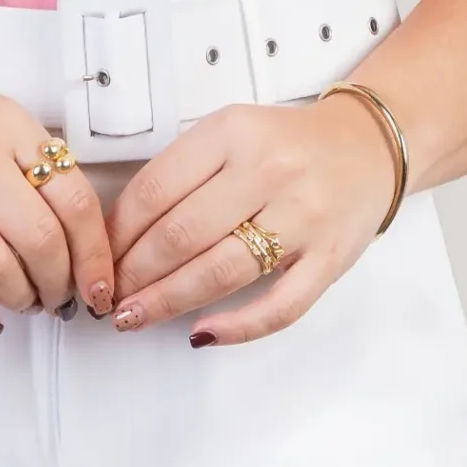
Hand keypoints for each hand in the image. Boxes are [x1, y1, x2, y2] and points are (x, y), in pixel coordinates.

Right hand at [0, 44, 117, 334]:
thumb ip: (29, 162)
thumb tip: (77, 234)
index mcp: (5, 124)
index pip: (75, 200)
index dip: (96, 256)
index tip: (99, 284)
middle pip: (42, 242)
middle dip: (60, 286)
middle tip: (59, 300)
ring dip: (19, 299)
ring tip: (21, 301)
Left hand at [102, 92, 397, 345]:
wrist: (368, 145)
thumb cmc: (287, 145)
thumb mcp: (230, 133)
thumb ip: (183, 172)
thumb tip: (120, 232)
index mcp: (232, 132)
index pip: (157, 188)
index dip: (118, 232)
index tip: (98, 258)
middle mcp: (268, 170)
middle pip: (182, 234)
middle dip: (135, 273)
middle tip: (110, 296)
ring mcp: (303, 217)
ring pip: (222, 271)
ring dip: (169, 301)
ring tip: (136, 317)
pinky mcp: (330, 259)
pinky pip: (280, 306)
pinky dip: (238, 327)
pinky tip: (202, 334)